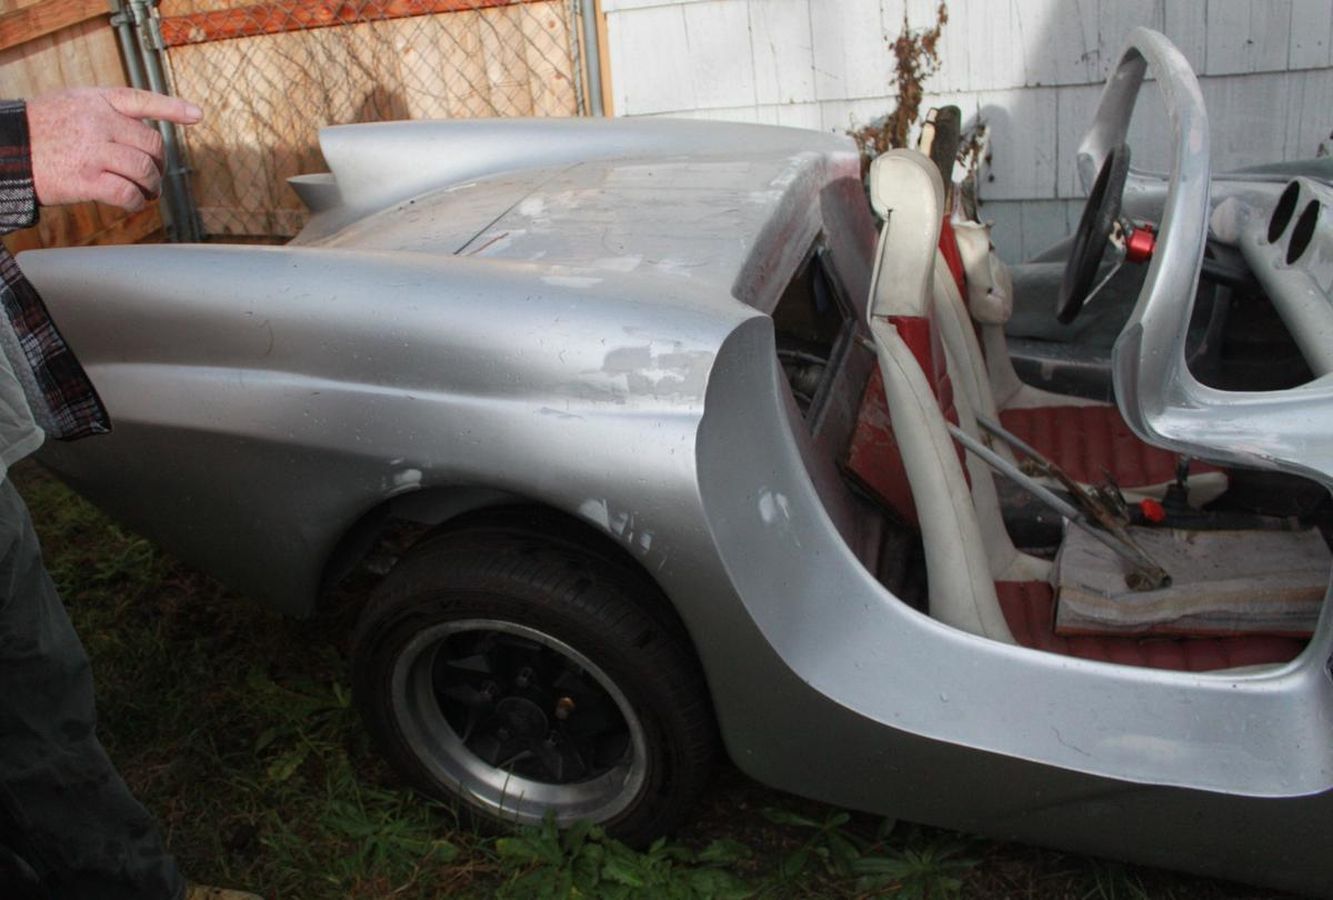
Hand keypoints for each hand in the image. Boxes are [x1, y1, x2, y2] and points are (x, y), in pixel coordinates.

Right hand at [26, 87, 202, 211]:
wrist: (7, 149)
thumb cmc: (40, 129)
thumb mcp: (71, 103)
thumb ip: (105, 112)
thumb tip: (141, 131)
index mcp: (97, 100)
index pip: (141, 100)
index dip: (172, 108)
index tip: (197, 115)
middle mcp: (99, 122)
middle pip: (152, 145)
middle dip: (159, 165)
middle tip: (154, 177)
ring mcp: (94, 151)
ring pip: (144, 170)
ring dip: (151, 186)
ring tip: (147, 192)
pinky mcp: (86, 179)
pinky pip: (127, 193)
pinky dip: (136, 202)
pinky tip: (132, 203)